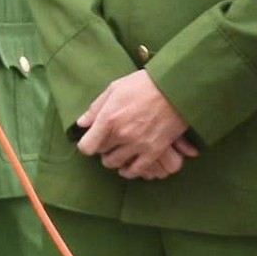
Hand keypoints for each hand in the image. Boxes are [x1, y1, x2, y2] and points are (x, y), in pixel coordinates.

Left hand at [76, 70, 195, 178]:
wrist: (175, 88)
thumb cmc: (144, 84)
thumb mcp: (115, 88)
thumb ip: (96, 107)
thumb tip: (81, 123)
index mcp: (109, 118)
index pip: (87, 146)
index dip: (87, 144)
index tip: (92, 140)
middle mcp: (121, 134)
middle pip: (101, 153)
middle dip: (102, 147)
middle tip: (108, 141)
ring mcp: (138, 144)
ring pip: (115, 163)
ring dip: (114, 159)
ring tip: (117, 151)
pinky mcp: (154, 151)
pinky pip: (136, 170)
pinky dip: (128, 171)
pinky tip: (126, 166)